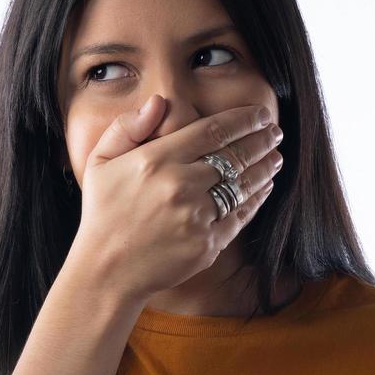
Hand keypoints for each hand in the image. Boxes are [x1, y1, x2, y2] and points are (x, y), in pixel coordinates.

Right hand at [68, 94, 283, 306]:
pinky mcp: (207, 243)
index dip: (244, 119)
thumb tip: (159, 103)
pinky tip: (263, 187)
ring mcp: (196, 216)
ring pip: (244, 183)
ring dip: (265, 166)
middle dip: (262, 139)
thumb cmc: (103, 214)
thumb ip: (127, 127)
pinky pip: (241, 215)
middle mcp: (179, 185)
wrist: (106, 271)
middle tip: (274, 132)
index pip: (213, 131)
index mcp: (156, 160)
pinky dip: (257, 198)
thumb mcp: (100, 163)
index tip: (260, 114)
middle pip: (235, 154)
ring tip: (275, 157)